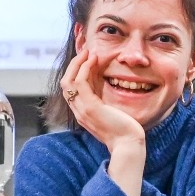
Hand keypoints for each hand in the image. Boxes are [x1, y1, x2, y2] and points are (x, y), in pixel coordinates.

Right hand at [61, 48, 145, 195]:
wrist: (129, 144)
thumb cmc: (124, 130)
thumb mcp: (111, 111)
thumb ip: (105, 99)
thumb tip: (106, 83)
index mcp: (83, 112)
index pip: (71, 88)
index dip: (76, 71)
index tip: (86, 58)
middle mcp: (79, 111)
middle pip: (66, 82)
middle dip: (74, 64)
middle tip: (86, 50)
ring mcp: (82, 110)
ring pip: (69, 80)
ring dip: (78, 63)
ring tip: (89, 52)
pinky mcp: (90, 108)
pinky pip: (80, 83)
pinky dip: (85, 68)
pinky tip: (94, 60)